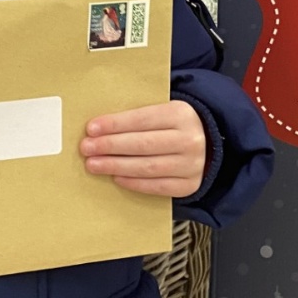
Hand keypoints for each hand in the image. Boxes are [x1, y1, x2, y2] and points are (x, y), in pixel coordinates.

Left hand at [80, 102, 207, 198]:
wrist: (210, 144)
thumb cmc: (175, 126)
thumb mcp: (164, 111)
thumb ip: (138, 117)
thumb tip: (101, 127)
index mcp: (181, 114)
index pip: (142, 119)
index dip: (115, 124)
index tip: (91, 128)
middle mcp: (189, 139)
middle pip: (143, 144)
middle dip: (110, 146)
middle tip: (87, 148)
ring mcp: (191, 164)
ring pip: (148, 167)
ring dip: (116, 166)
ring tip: (94, 164)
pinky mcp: (189, 184)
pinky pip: (157, 186)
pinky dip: (134, 183)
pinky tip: (116, 177)